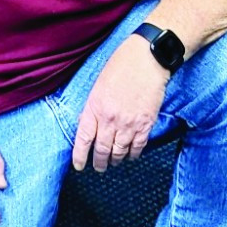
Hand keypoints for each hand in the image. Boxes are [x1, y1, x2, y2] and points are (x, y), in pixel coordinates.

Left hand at [71, 36, 168, 172]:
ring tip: (114, 163)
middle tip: (99, 167)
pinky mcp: (146, 124)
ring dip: (115, 160)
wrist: (148, 58)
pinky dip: (133, 154)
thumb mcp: (99, 85)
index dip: (80, 156)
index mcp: (95, 107)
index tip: (79, 165)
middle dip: (99, 162)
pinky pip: (138, 147)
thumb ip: (93, 106)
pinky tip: (130, 155)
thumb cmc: (122, 65)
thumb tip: (87, 123)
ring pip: (119, 152)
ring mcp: (129, 124)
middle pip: (102, 150)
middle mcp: (110, 119)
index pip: (84, 139)